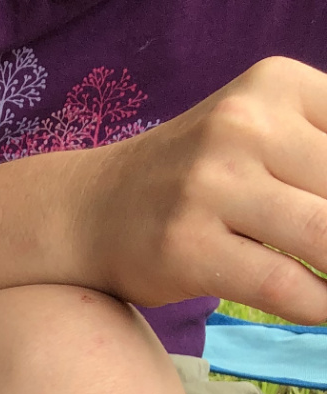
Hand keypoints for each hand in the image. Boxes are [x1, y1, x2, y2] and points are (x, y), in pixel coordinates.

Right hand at [86, 56, 326, 323]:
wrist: (90, 210)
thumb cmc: (193, 180)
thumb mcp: (260, 132)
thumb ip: (321, 150)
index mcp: (274, 84)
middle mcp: (242, 124)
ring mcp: (210, 186)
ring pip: (323, 235)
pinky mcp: (187, 247)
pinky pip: (279, 283)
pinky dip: (316, 304)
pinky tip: (325, 309)